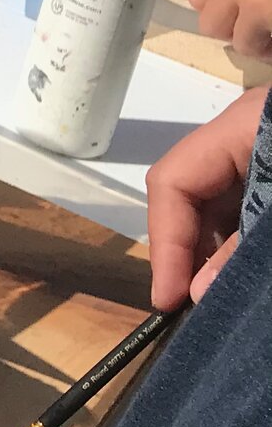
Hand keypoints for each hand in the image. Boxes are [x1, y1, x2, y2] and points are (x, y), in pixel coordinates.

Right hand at [146, 85, 268, 310]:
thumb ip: (244, 250)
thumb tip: (195, 292)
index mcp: (242, 126)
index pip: (173, 180)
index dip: (164, 241)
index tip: (167, 297)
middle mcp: (242, 132)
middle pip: (187, 189)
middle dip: (183, 246)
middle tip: (182, 300)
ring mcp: (260, 149)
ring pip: (214, 198)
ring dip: (208, 246)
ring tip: (205, 291)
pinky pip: (242, 201)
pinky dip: (234, 237)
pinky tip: (232, 268)